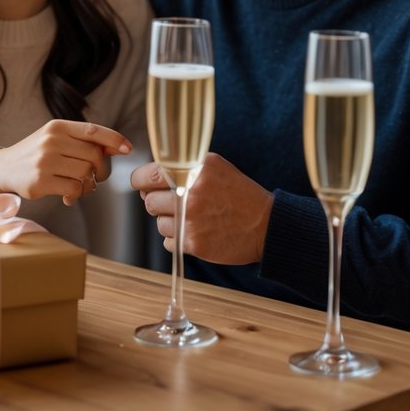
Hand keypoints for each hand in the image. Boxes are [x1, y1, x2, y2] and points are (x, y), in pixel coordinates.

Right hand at [0, 120, 131, 205]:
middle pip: (94, 156)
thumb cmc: (37, 154)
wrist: (3, 168)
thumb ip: (83, 142)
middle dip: (100, 170)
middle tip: (95, 177)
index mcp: (58, 127)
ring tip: (79, 186)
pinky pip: (74, 189)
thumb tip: (116, 148)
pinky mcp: (40, 182)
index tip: (128, 148)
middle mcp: (51, 140)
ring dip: (88, 185)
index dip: (114, 139)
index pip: (93, 130)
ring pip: (85, 174)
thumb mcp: (57, 140)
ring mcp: (45, 161)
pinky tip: (67, 196)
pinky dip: (76, 195)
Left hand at [131, 153, 272, 264]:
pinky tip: (199, 232)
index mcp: (193, 169)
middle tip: (178, 204)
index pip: (147, 175)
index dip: (142, 182)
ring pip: (158, 223)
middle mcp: (189, 192)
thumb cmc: (238, 194)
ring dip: (170, 223)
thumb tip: (146, 181)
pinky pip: (168, 242)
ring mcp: (190, 219)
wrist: (266, 225)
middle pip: (149, 201)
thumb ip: (182, 167)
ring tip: (195, 219)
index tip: (144, 186)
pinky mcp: (193, 243)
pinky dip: (178, 239)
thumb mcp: (214, 167)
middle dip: (159, 203)